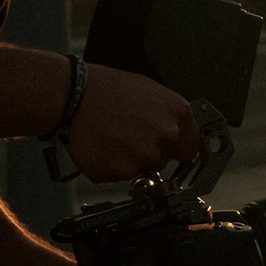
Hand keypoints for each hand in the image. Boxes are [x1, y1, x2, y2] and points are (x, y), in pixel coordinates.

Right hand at [63, 64, 199, 183]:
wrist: (74, 97)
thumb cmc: (107, 89)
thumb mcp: (148, 91)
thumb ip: (166, 114)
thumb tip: (175, 129)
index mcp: (177, 113)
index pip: (191, 147)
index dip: (177, 148)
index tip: (171, 151)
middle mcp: (166, 136)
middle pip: (166, 158)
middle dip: (151, 151)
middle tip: (130, 136)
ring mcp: (145, 156)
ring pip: (143, 168)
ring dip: (131, 159)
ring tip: (114, 136)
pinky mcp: (123, 172)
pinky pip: (122, 176)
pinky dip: (113, 166)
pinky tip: (104, 145)